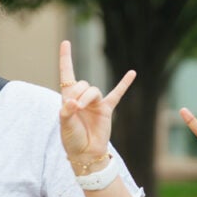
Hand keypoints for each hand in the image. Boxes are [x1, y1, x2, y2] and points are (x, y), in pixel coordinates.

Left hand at [58, 40, 134, 169]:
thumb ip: (67, 112)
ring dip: (88, 97)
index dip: (66, 59)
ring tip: (82, 108)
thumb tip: (73, 103)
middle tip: (75, 107)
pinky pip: (117, 94)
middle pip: (81, 84)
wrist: (86, 154)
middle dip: (77, 93)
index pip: (67, 74)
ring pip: (94, 90)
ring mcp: (95, 103)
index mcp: (68, 99)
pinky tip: (132, 73)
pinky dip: (124, 84)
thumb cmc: (72, 140)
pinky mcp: (107, 109)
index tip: (66, 42)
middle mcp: (81, 98)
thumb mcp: (65, 125)